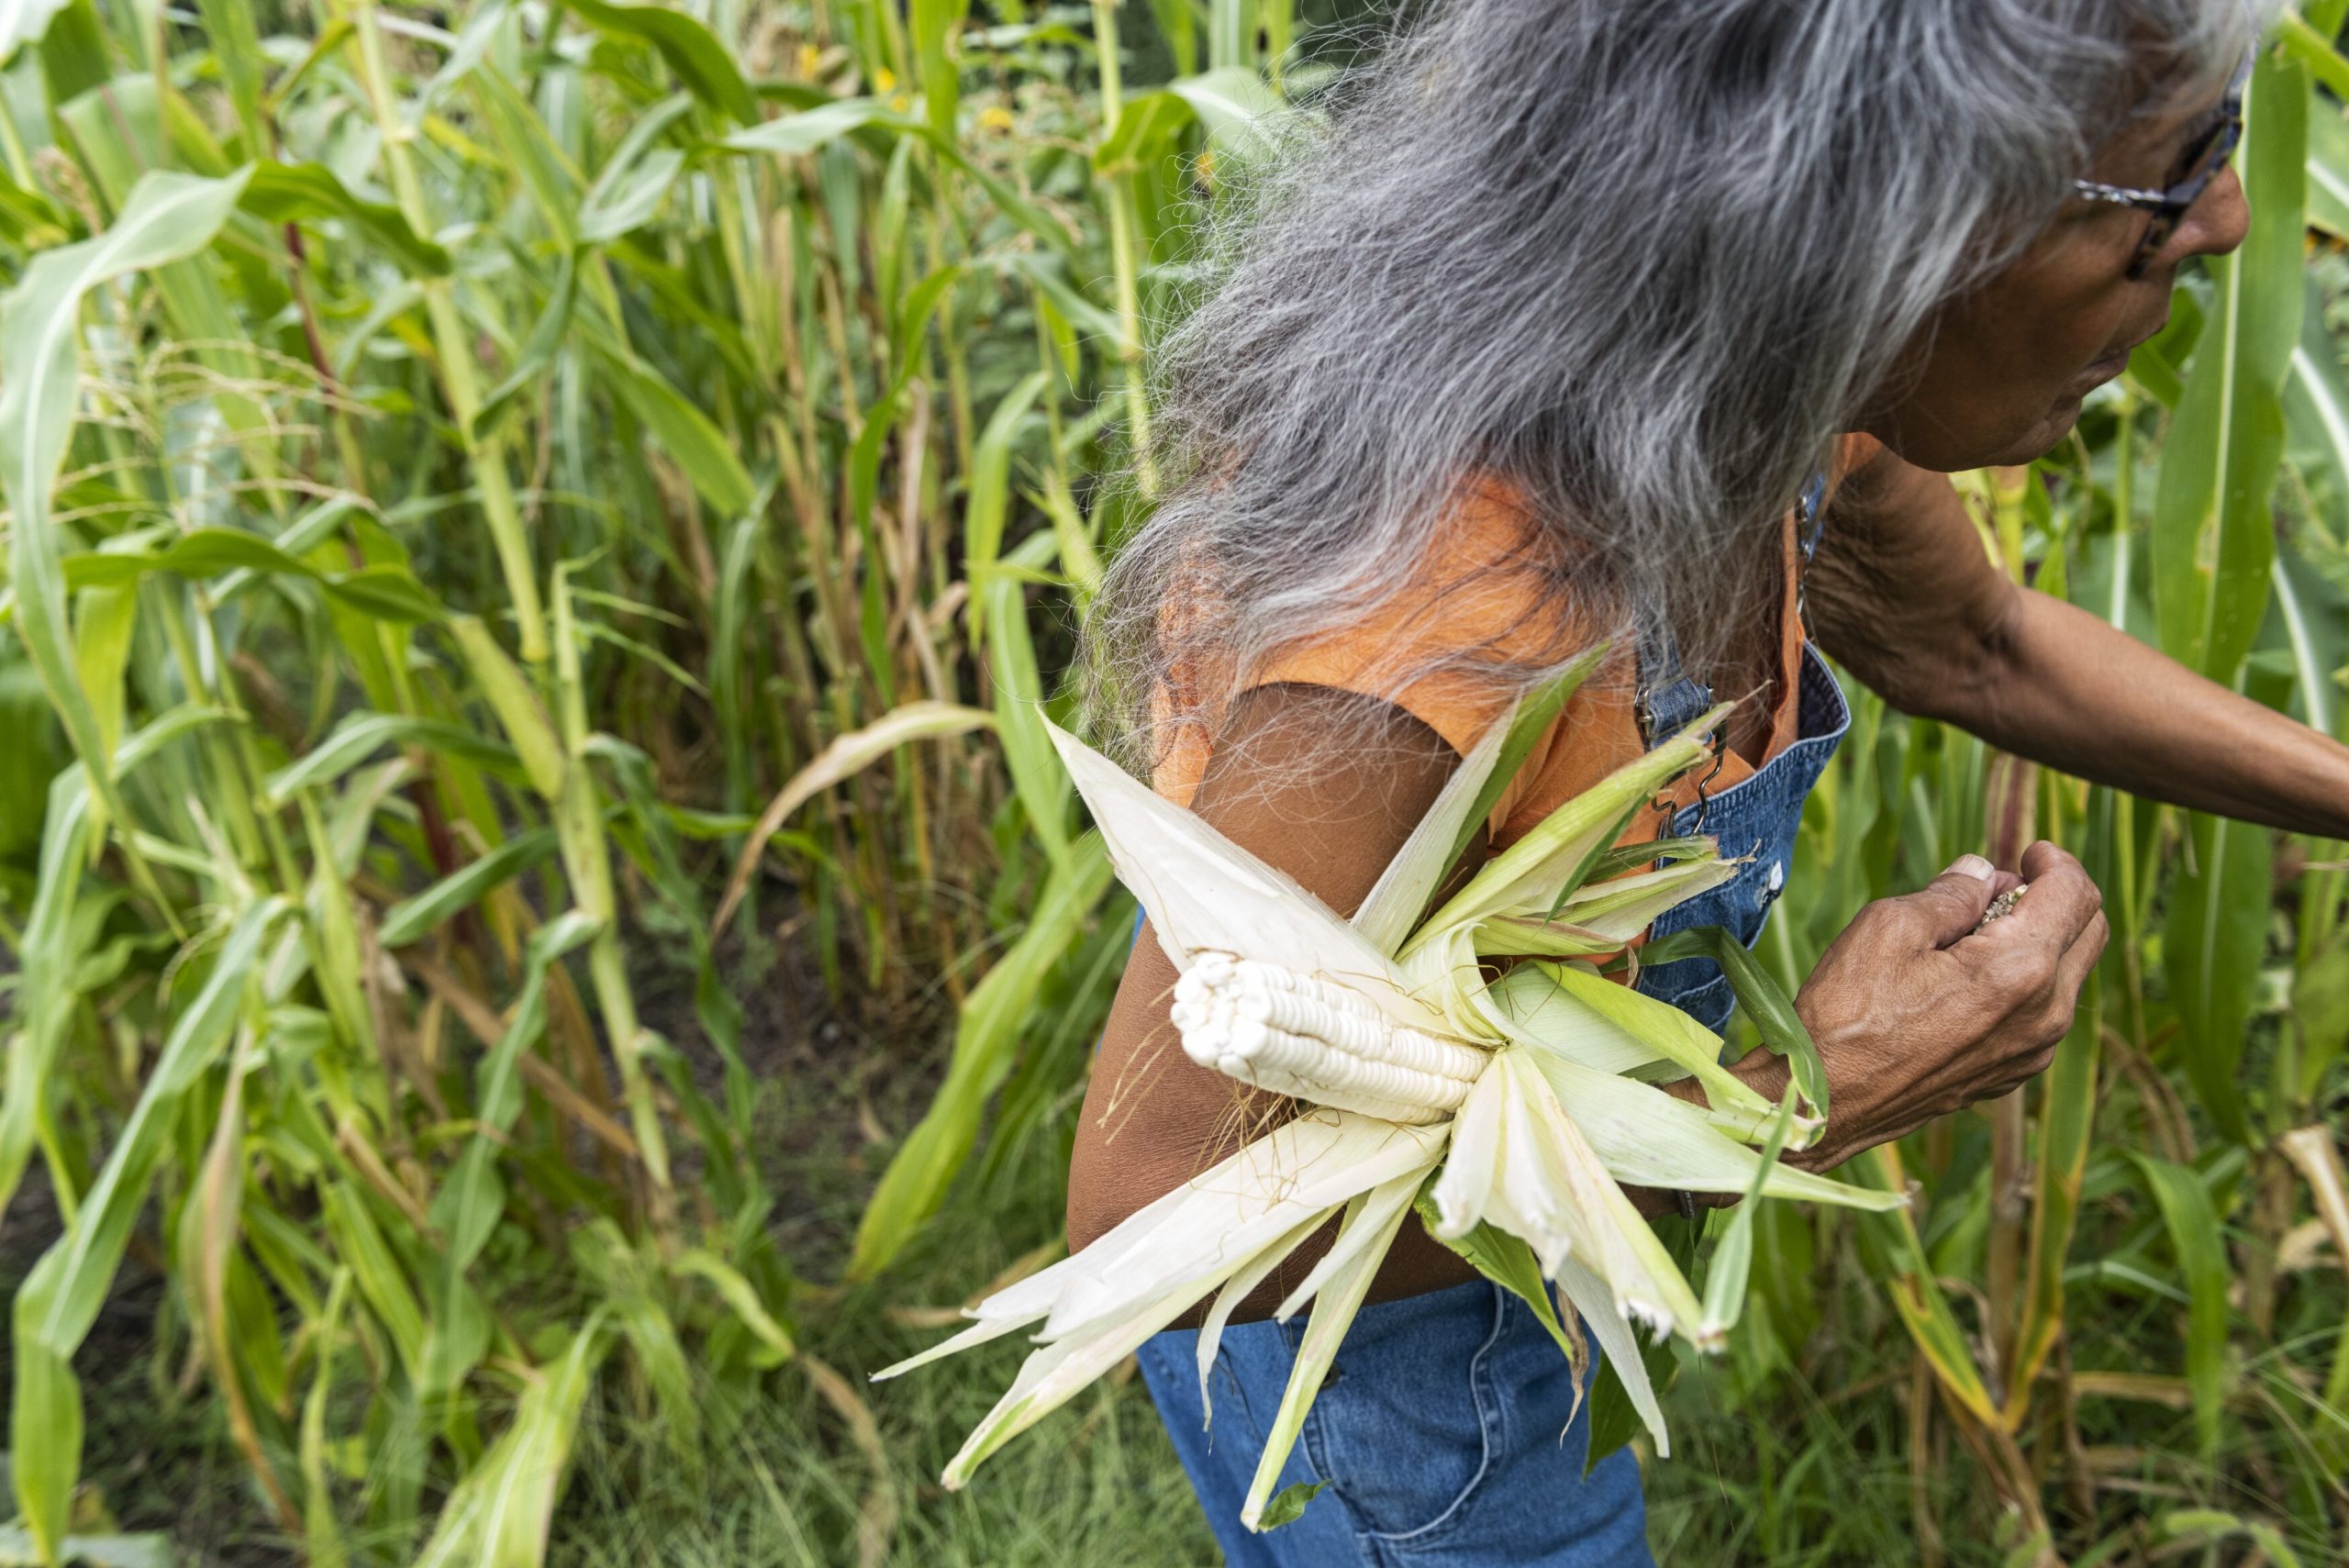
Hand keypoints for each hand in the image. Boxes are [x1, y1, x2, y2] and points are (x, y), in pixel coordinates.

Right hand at [1783, 840, 2107, 1170]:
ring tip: (1974, 933)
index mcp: (2019, 970)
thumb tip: (1982, 875)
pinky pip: (2044, 1012)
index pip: (2075, 894)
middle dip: (2057, 897)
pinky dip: (2026, 981)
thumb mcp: (1888, 927)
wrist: (1826, 1102)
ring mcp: (2032, 1050)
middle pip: (2090, 932)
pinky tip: (1968, 978)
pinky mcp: (2012, 1073)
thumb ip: (1950, 894)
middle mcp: (2044, 1014)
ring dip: (2040, 940)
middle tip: (2002, 887)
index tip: (2028, 852)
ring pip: (2070, 974)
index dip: (2055, 861)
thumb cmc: (1847, 1014)